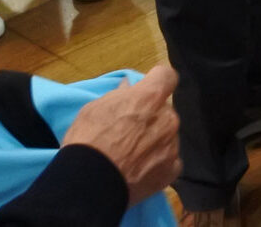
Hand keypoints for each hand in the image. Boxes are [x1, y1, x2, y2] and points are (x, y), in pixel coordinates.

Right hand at [63, 65, 180, 206]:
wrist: (88, 185)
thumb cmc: (88, 141)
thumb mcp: (95, 109)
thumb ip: (119, 95)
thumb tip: (129, 87)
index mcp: (151, 97)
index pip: (167, 76)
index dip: (156, 81)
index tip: (147, 89)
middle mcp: (168, 117)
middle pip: (165, 110)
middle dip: (152, 116)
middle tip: (131, 132)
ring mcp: (172, 144)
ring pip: (168, 135)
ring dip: (156, 140)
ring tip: (133, 156)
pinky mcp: (171, 170)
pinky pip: (170, 160)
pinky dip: (159, 163)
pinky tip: (142, 171)